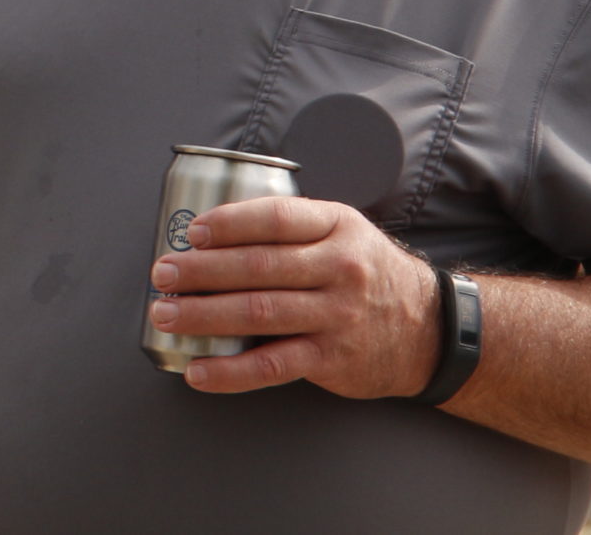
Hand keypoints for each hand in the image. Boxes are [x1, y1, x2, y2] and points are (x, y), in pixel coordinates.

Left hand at [146, 194, 439, 399]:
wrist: (427, 329)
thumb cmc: (366, 273)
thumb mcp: (342, 231)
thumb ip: (292, 226)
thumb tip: (210, 231)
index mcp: (337, 226)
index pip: (276, 218)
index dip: (229, 223)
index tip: (192, 233)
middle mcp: (339, 268)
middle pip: (258, 267)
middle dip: (202, 271)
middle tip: (163, 274)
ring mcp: (336, 315)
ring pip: (259, 313)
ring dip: (204, 315)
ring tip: (166, 315)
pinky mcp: (332, 359)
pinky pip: (272, 366)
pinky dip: (230, 371)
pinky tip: (197, 370)